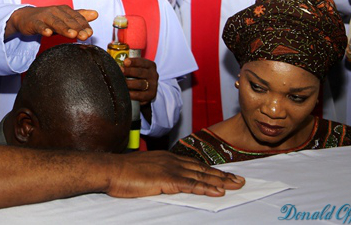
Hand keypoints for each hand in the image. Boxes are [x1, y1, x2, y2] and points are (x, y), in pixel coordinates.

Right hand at [5, 5, 97, 39]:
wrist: (26, 17)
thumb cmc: (48, 18)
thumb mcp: (64, 17)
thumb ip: (79, 16)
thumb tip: (96, 14)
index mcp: (65, 10)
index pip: (77, 18)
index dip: (84, 25)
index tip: (90, 33)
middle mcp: (56, 11)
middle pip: (68, 20)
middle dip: (77, 28)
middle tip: (85, 36)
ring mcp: (44, 16)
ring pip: (56, 23)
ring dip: (64, 28)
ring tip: (72, 35)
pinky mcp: (34, 22)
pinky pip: (39, 26)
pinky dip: (43, 29)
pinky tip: (47, 33)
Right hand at [106, 151, 244, 197]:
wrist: (111, 169)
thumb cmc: (122, 173)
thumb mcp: (145, 171)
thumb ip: (160, 176)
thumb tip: (168, 184)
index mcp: (167, 158)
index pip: (195, 165)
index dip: (211, 170)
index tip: (225, 174)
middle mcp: (172, 160)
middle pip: (202, 169)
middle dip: (223, 175)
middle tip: (239, 180)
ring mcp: (170, 169)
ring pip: (201, 175)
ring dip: (220, 181)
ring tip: (235, 186)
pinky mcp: (167, 179)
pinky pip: (191, 184)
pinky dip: (207, 187)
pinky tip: (218, 191)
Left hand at [123, 57, 157, 104]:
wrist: (147, 88)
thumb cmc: (138, 75)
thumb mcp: (137, 68)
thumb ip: (129, 66)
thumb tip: (118, 66)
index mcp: (150, 65)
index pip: (142, 62)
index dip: (133, 62)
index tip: (125, 62)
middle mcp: (153, 75)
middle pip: (141, 72)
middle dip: (129, 71)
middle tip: (120, 71)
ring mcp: (153, 85)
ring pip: (141, 84)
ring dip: (130, 83)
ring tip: (121, 83)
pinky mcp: (151, 95)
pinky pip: (141, 95)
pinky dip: (132, 94)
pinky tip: (125, 93)